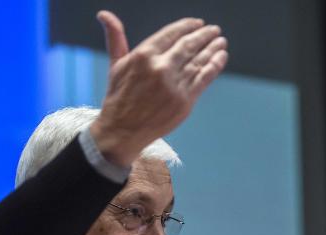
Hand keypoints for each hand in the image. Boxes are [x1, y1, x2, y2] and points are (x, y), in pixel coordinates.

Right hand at [90, 10, 227, 164]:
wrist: (123, 131)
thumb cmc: (119, 97)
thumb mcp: (116, 64)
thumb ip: (116, 38)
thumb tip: (104, 13)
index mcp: (143, 56)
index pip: (171, 34)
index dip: (187, 26)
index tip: (198, 23)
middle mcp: (161, 68)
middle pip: (188, 46)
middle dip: (204, 36)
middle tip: (214, 30)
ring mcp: (174, 85)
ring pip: (199, 61)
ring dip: (213, 49)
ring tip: (221, 41)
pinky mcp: (185, 101)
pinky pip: (204, 78)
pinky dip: (215, 66)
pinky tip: (221, 56)